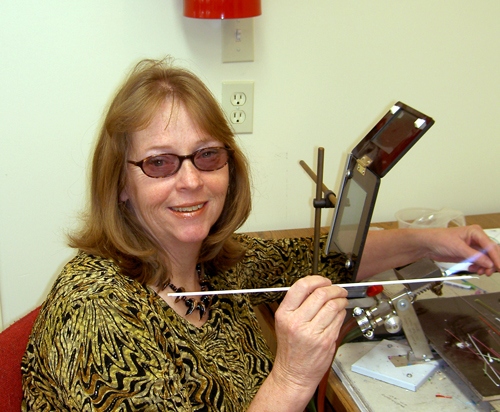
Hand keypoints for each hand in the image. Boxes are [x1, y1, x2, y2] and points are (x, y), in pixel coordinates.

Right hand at [271, 276, 347, 391]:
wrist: (293, 373)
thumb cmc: (290, 348)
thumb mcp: (285, 322)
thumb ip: (297, 304)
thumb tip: (317, 288)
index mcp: (284, 314)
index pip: (301, 287)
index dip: (317, 280)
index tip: (324, 280)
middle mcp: (297, 322)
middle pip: (321, 294)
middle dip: (334, 288)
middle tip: (338, 289)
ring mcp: (312, 333)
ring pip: (333, 305)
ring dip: (341, 300)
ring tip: (342, 300)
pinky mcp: (325, 341)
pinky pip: (338, 319)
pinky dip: (342, 313)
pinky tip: (339, 313)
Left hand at [423, 225, 499, 275]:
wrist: (428, 245)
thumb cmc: (439, 239)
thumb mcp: (458, 247)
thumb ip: (474, 256)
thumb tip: (488, 263)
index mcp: (475, 232)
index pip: (491, 246)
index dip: (496, 257)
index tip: (498, 266)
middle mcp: (476, 239)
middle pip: (491, 252)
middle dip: (491, 263)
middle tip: (489, 272)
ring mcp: (473, 247)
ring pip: (486, 259)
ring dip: (484, 267)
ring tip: (479, 272)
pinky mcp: (468, 255)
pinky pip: (478, 262)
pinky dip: (478, 267)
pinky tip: (473, 269)